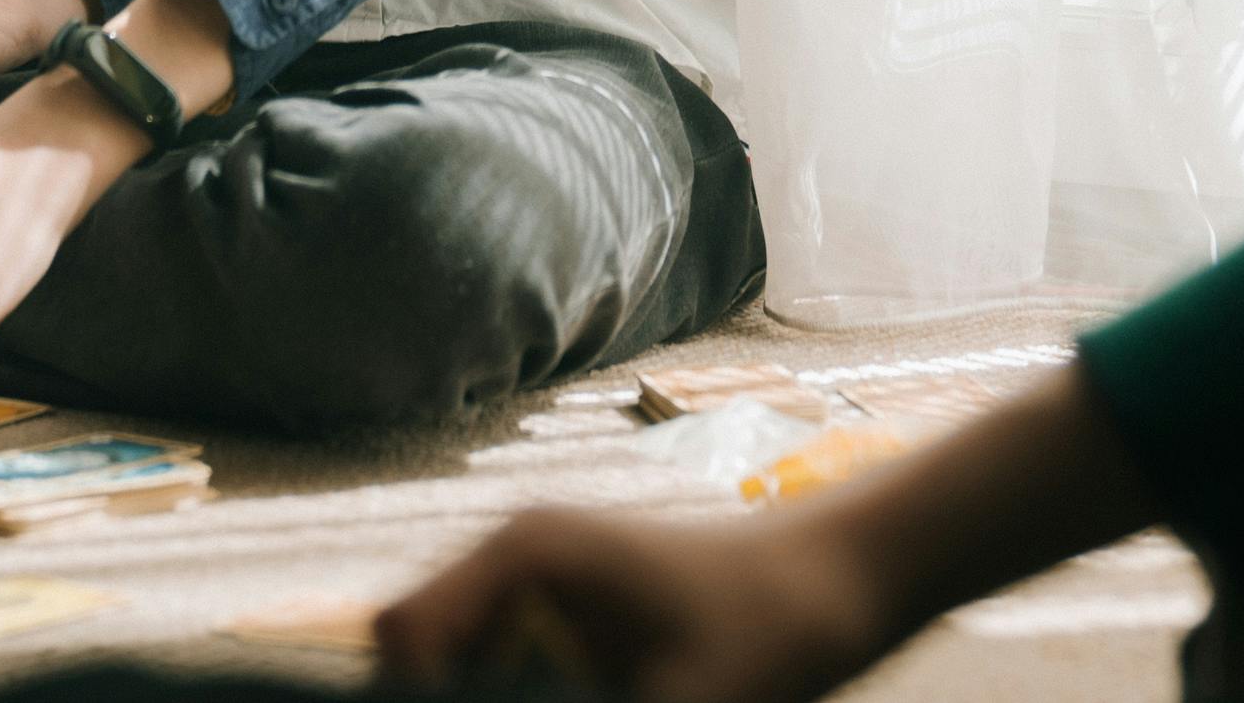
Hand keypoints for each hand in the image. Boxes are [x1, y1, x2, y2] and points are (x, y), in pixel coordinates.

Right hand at [380, 368, 1158, 702]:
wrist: (841, 585)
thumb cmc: (768, 633)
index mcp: (525, 554)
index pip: (403, 635)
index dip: (412, 700)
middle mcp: (515, 557)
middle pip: (417, 655)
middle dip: (449, 700)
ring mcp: (536, 580)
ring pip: (457, 669)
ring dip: (486, 698)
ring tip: (583, 698)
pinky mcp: (562, 612)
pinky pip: (499, 673)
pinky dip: (516, 699)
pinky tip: (583, 702)